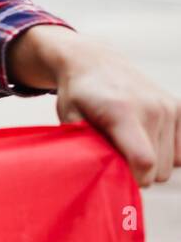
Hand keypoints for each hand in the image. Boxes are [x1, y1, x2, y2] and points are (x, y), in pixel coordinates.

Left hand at [9, 24, 179, 185]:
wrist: (93, 62)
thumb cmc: (78, 95)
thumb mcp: (70, 120)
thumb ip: (85, 148)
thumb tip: (99, 176)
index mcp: (122, 112)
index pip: (144, 160)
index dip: (134, 179)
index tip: (118, 178)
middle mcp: (151, 108)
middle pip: (159, 168)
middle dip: (139, 172)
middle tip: (116, 157)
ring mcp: (167, 107)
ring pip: (173, 162)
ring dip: (153, 162)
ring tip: (128, 146)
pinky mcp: (177, 107)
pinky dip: (165, 152)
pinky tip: (144, 140)